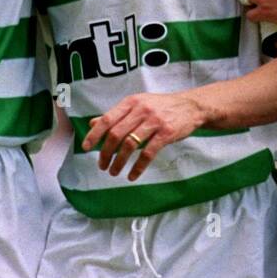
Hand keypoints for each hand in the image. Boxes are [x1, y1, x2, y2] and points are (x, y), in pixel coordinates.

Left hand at [82, 92, 207, 180]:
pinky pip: (148, 153)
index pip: (107, 119)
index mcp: (131, 102)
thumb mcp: (138, 104)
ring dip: (119, 162)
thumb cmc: (161, 107)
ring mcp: (154, 121)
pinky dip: (138, 167)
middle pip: (116, 134)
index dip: (94, 135)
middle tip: (102, 165)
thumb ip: (116, 114)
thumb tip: (93, 123)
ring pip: (130, 145)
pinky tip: (132, 175)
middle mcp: (141, 110)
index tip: (86, 148)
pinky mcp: (166, 133)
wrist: (191, 106)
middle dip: (106, 153)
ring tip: (114, 172)